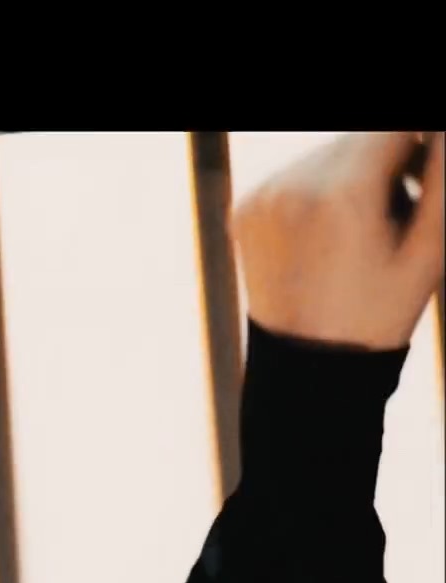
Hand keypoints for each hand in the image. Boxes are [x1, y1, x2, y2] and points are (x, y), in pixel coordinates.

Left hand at [232, 132, 442, 351]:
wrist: (309, 362)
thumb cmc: (381, 312)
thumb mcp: (430, 247)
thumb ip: (441, 177)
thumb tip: (441, 136)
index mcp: (341, 195)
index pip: (391, 130)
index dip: (420, 145)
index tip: (426, 175)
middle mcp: (292, 187)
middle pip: (358, 139)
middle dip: (389, 159)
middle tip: (407, 204)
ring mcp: (262, 197)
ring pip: (326, 156)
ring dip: (355, 174)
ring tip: (367, 228)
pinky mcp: (245, 209)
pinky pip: (294, 178)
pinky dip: (319, 191)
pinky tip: (332, 234)